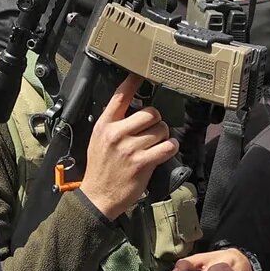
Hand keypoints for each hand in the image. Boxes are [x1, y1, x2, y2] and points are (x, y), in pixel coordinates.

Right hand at [81, 76, 177, 220]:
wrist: (98, 196)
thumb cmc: (100, 168)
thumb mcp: (98, 140)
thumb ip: (113, 123)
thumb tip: (133, 108)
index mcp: (104, 125)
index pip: (120, 97)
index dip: (132, 83)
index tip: (141, 74)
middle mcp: (117, 133)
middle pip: (150, 113)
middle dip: (157, 121)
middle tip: (154, 130)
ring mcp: (130, 148)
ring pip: (161, 129)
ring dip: (164, 136)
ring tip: (157, 144)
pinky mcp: (142, 162)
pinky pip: (167, 147)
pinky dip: (171, 147)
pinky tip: (166, 150)